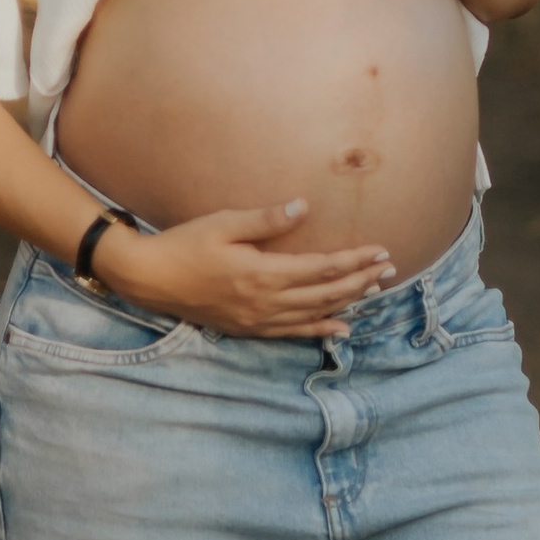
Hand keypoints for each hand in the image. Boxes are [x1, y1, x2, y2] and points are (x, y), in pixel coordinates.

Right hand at [98, 202, 394, 338]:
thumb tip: (304, 207)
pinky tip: (339, 328)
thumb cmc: (185, 245)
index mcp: (263, 273)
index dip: (354, 261)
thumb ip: (267, 220)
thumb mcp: (225, 223)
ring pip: (314, 314)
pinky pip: (292, 332)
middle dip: (361, 281)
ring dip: (347, 303)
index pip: (322, 269)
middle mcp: (266, 302)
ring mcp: (257, 319)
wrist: (149, 279)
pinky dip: (319, 330)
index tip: (380, 252)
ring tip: (374, 292)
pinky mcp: (247, 328)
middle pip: (326, 294)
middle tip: (389, 271)